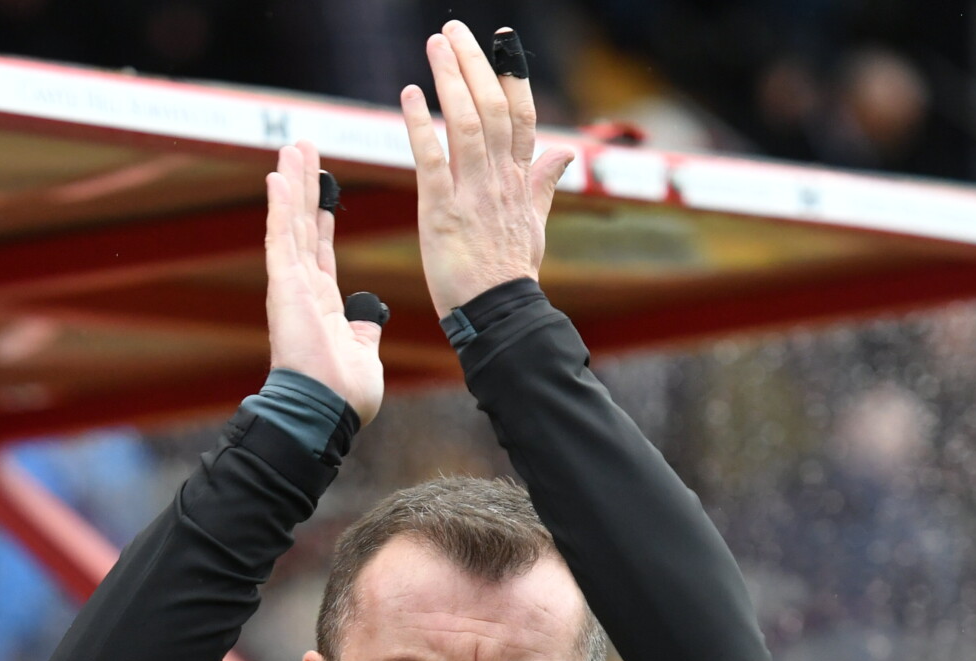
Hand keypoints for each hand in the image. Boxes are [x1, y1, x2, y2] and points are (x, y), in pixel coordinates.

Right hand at [265, 141, 384, 425]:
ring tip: (291, 149)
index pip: (322, 249)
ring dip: (291, 184)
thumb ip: (363, 330)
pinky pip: (281, 238)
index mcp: (324, 303)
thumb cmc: (344, 394)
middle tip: (302, 149)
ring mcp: (292, 285)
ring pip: (291, 223)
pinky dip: (280, 207)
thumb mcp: (364, 353)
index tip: (326, 189)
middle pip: (304, 225)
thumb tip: (368, 318)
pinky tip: (278, 176)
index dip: (324, 217)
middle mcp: (304, 288)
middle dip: (305, 187)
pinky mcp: (284, 286)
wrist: (328, 411)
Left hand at [399, 22, 573, 317]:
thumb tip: (566, 154)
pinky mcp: (443, 213)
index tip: (502, 42)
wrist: (498, 315)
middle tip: (454, 30)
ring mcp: (472, 194)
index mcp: (520, 181)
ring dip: (451, 81)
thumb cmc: (510, 274)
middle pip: (494, 108)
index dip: (513, 76)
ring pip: (468, 124)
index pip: (523, 116)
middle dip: (474, 65)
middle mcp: (499, 180)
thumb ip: (544, 184)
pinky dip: (420, 126)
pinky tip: (410, 95)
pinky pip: (433, 161)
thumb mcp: (534, 225)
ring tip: (435, 45)